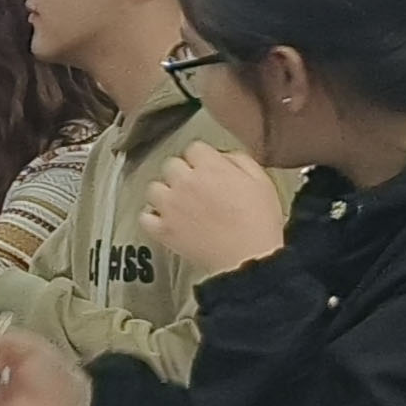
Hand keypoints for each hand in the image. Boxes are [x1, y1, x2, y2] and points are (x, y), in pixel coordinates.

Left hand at [138, 145, 285, 277]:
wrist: (249, 258)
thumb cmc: (259, 221)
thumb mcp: (260, 181)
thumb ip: (240, 160)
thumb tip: (222, 155)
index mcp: (210, 167)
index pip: (194, 148)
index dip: (202, 158)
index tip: (207, 169)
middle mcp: (185, 182)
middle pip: (170, 164)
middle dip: (182, 173)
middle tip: (195, 187)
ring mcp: (170, 206)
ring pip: (153, 188)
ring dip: (164, 193)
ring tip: (178, 203)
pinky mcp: (163, 230)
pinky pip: (144, 216)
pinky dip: (152, 217)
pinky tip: (164, 219)